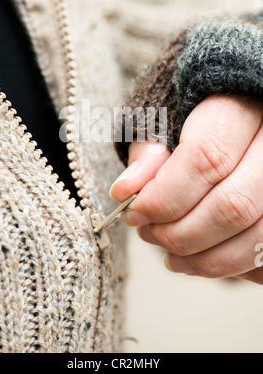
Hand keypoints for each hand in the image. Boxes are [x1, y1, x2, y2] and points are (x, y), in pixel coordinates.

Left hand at [110, 94, 262, 283]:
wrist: (236, 110)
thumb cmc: (195, 113)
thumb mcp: (165, 115)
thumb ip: (147, 149)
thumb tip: (125, 190)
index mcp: (241, 107)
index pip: (206, 158)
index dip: (164, 196)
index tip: (135, 212)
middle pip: (234, 205)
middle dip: (181, 233)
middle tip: (150, 233)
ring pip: (258, 237)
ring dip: (206, 259)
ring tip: (171, 254)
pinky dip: (234, 266)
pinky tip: (204, 258)